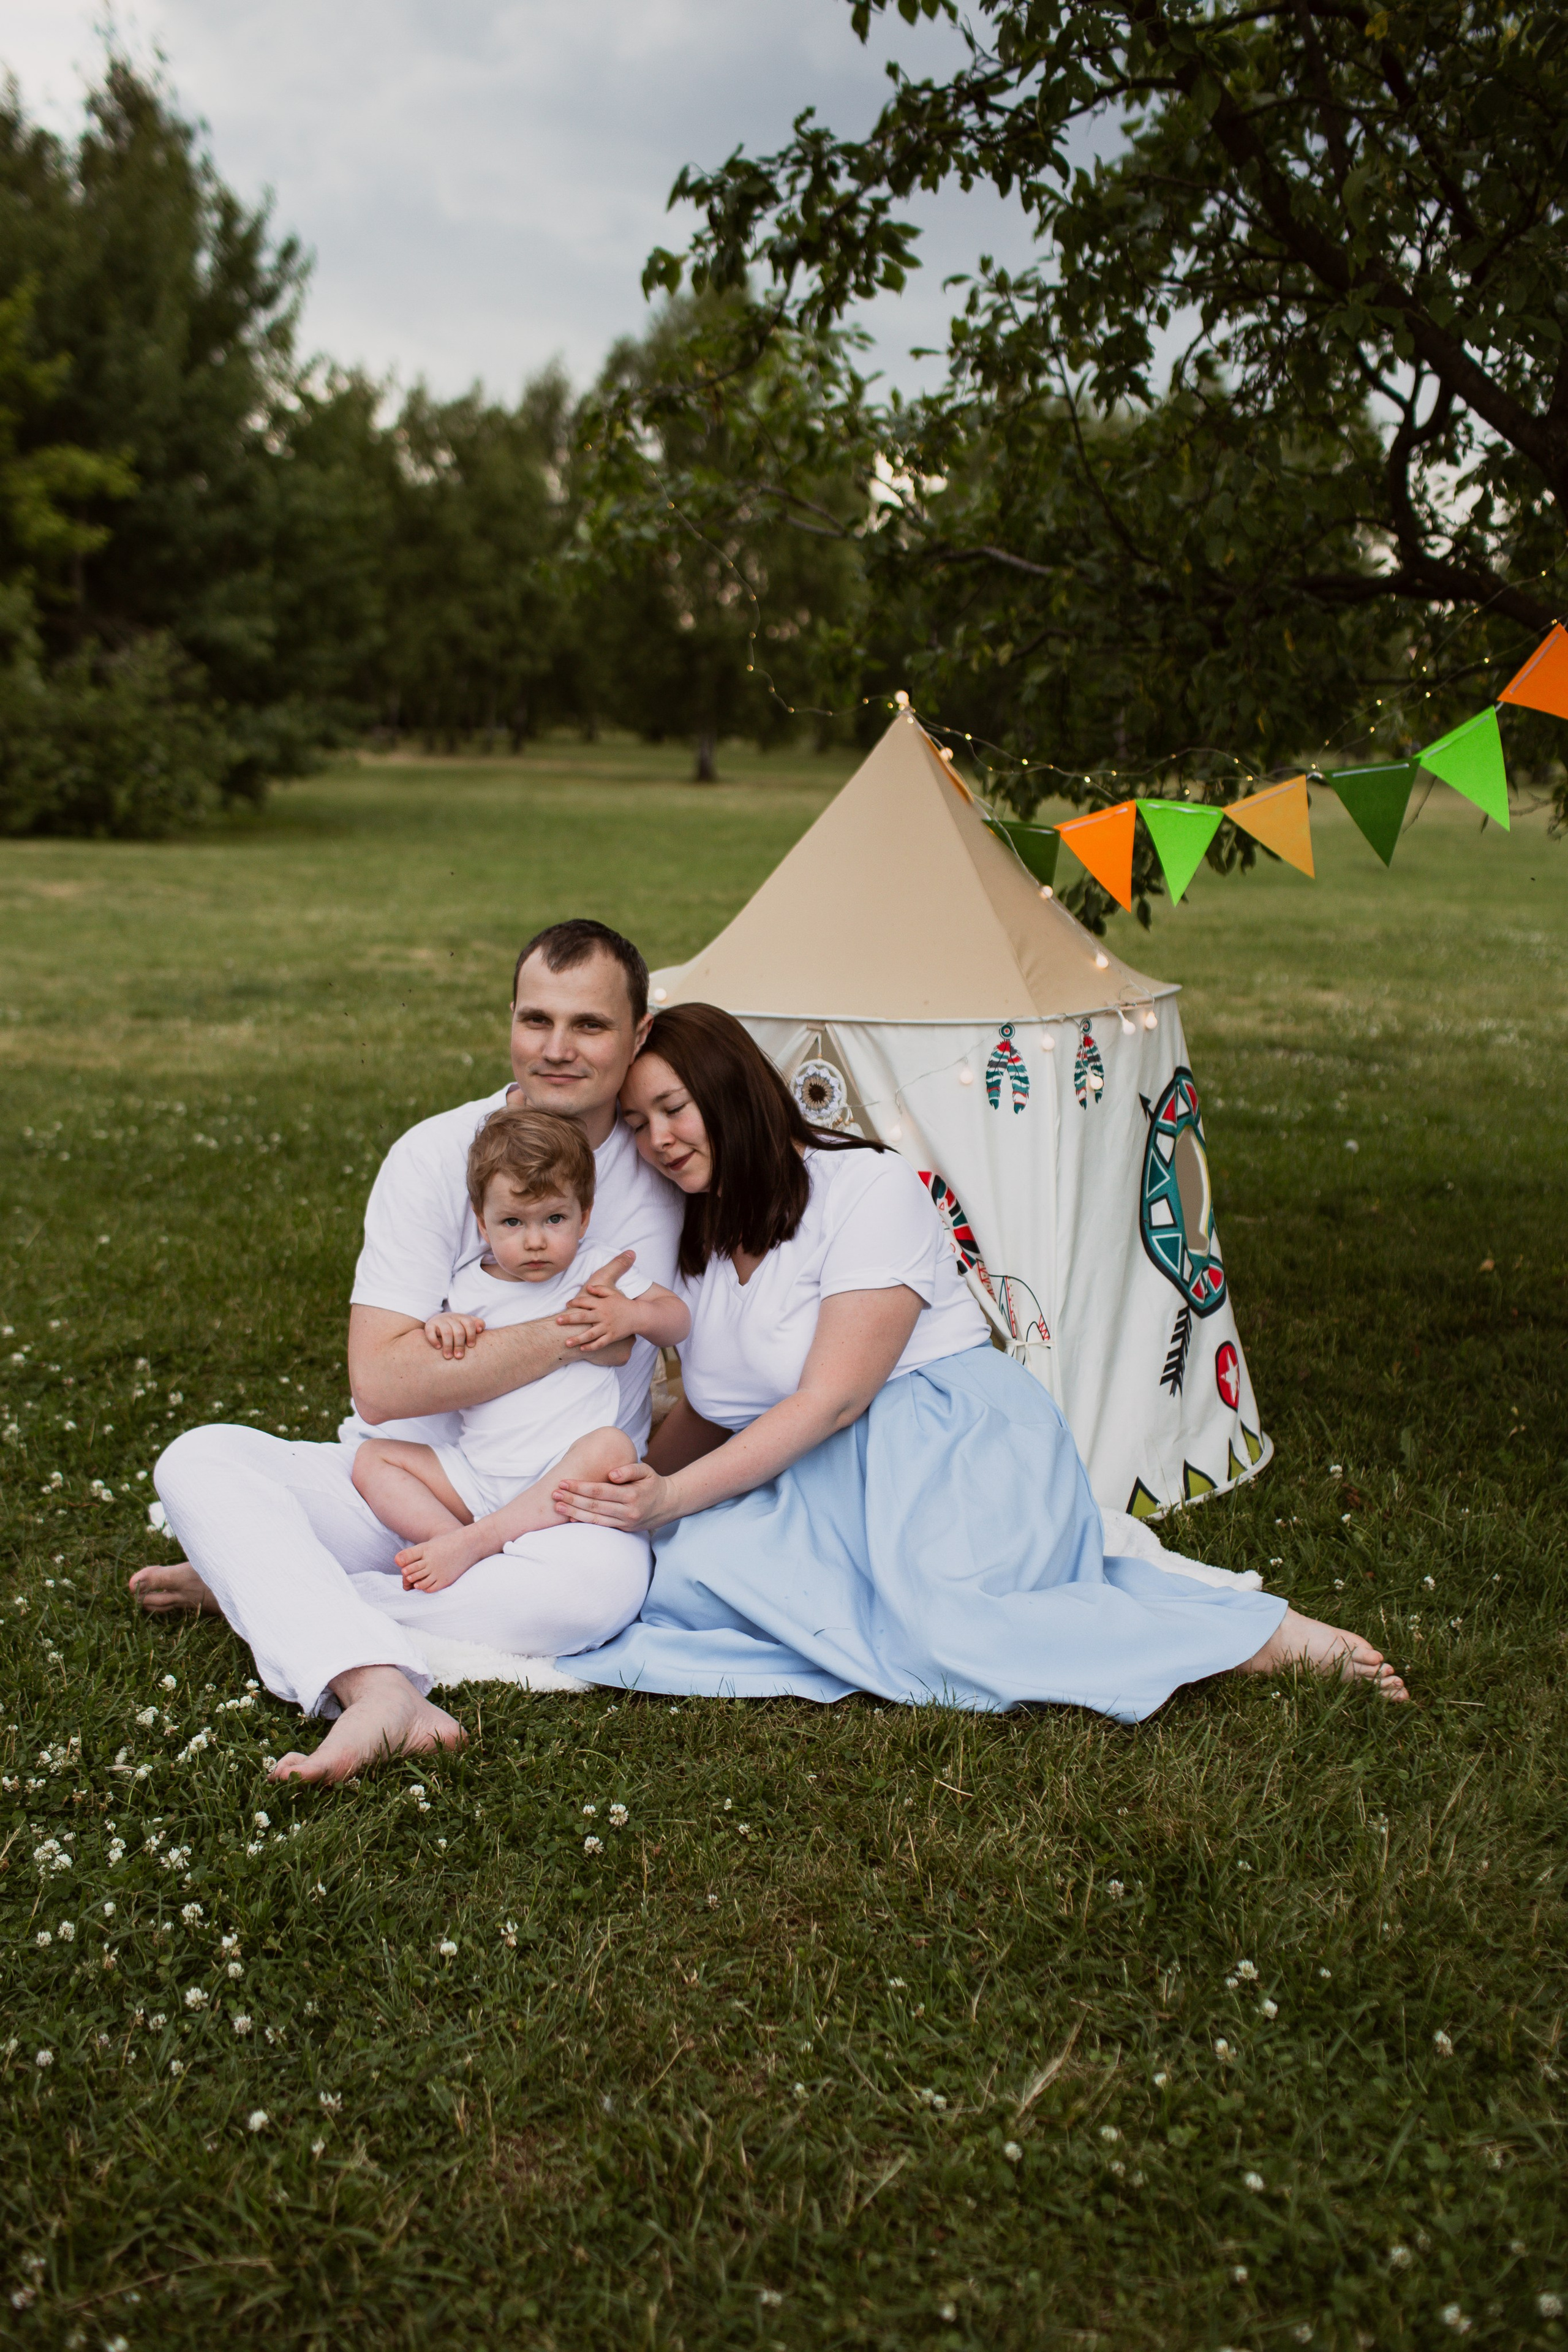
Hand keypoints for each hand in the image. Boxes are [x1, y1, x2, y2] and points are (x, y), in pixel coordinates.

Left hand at [396, 1533, 473, 1590]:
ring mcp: (438, 1571)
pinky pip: (430, 1588)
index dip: (403, 1563)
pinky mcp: (445, 1580)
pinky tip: (425, 1584)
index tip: (404, 1567)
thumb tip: (396, 1561)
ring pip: (419, 1582)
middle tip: (407, 1575)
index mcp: (426, 1548)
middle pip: (411, 1571)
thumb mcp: (430, 1543)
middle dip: (407, 1574)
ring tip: (414, 1581)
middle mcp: (430, 1560)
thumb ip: (413, 1553)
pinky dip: (425, 1588)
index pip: (407, 1557)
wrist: (469, 1544)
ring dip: (415, 1582)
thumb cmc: (448, 1543)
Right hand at [422, 1312, 485, 1360]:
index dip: (471, 1335)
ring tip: (448, 1357)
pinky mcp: (429, 1325)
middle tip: (459, 1357)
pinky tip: (438, 1347)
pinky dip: (434, 1340)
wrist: (437, 1321)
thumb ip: (477, 1324)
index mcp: (462, 1318)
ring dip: (448, 1345)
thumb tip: (481, 1330)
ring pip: (446, 1332)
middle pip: (459, 1331)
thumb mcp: (467, 1324)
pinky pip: (430, 1332)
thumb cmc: (456, 1326)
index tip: (471, 1346)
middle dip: (460, 1345)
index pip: (469, 1324)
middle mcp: (451, 1318)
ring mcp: (440, 1321)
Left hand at [553, 1457, 671, 1533]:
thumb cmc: (653, 1483)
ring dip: (574, 1512)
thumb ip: (629, 1469)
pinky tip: (570, 1518)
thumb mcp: (646, 1471)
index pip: (600, 1491)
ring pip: (595, 1519)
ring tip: (558, 1506)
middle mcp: (628, 1511)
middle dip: (572, 1499)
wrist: (668, 1504)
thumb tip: (611, 1474)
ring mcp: (625, 1522)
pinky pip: (601, 1526)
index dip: (580, 1487)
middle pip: (594, 1506)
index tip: (564, 1482)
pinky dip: (584, 1522)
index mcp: (632, 1495)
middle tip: (554, 1493)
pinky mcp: (623, 1529)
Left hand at [556, 1281, 639, 1353]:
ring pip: (590, 1334)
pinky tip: (582, 1349)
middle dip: (570, 1319)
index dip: (575, 1302)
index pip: (585, 1301)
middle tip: (557, 1321)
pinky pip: (600, 1343)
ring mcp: (607, 1327)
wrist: (639, 1316)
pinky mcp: (612, 1336)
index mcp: (602, 1304)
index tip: (566, 1304)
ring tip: (566, 1343)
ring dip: (577, 1338)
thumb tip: (589, 1287)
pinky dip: (591, 1346)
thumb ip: (600, 1290)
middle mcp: (603, 1315)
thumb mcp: (613, 1293)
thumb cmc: (624, 1304)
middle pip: (583, 1317)